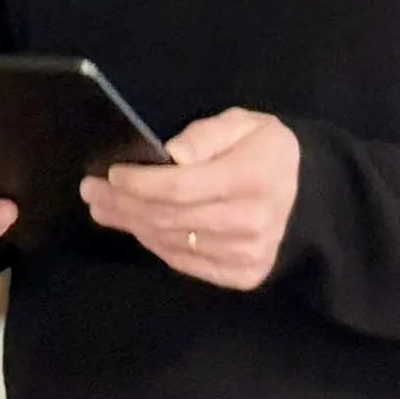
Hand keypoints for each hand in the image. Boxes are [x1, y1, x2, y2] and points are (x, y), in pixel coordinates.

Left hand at [80, 109, 299, 289]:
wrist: (308, 196)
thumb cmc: (267, 150)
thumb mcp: (245, 123)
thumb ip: (208, 134)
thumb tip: (173, 154)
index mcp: (252, 178)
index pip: (182, 187)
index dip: (141, 183)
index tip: (111, 173)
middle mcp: (251, 222)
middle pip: (170, 217)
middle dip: (124, 204)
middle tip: (91, 191)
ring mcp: (247, 255)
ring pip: (173, 242)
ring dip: (132, 225)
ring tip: (103, 208)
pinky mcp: (243, 275)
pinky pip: (186, 263)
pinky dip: (155, 244)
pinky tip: (136, 227)